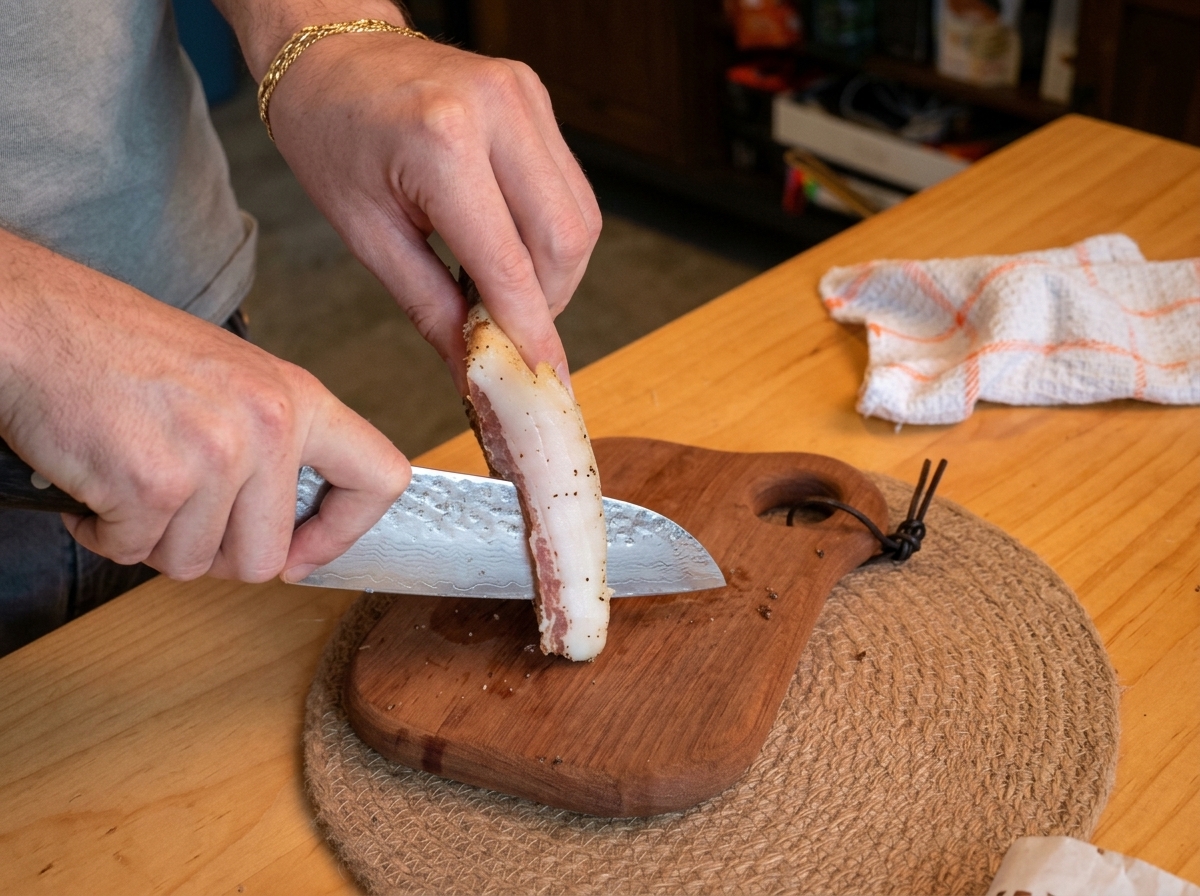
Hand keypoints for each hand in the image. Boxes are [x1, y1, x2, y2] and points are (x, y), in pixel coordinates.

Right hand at [0, 231, 410, 582]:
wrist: (32, 321)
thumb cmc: (120, 346)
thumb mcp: (232, 379)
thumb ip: (275, 446)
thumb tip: (295, 531)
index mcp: (298, 398)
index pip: (382, 478)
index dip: (345, 532)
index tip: (305, 550)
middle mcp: (269, 425)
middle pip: (265, 559)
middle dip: (213, 554)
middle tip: (176, 513)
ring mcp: (215, 456)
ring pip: (195, 564)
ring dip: (152, 539)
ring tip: (131, 479)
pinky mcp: (154, 484)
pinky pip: (134, 552)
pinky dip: (105, 532)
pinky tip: (96, 483)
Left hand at [248, 7, 601, 391]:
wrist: (331, 50)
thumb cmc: (330, 134)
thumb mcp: (365, 233)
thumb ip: (429, 306)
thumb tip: (475, 368)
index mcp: (441, 143)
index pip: (510, 265)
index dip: (531, 331)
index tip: (541, 379)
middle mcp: (497, 111)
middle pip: (566, 241)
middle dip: (547, 303)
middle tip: (504, 329)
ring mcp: (525, 99)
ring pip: (581, 218)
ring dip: (553, 272)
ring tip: (499, 287)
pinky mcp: (537, 101)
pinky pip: (570, 189)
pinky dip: (549, 235)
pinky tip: (507, 247)